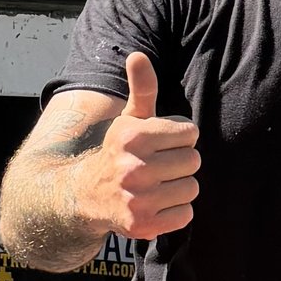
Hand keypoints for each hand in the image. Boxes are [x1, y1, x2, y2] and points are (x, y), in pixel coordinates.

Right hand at [89, 51, 198, 243]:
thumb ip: (142, 87)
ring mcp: (138, 199)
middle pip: (193, 161)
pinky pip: (185, 214)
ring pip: (192, 188)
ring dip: (179, 187)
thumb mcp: (129, 119)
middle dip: (180, 162)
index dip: (178, 138)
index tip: (160, 144)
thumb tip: (138, 55)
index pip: (190, 133)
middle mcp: (133, 167)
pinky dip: (175, 211)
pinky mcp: (143, 225)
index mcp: (133, 136)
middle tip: (160, 166)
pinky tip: (156, 204)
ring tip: (158, 185)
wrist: (86, 196)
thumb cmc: (119, 152)